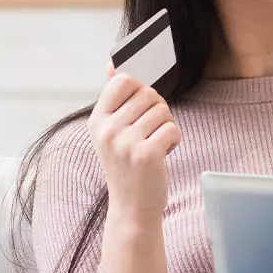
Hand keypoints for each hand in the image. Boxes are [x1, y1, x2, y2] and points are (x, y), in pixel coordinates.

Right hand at [88, 72, 179, 218]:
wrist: (131, 207)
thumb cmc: (125, 165)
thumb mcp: (110, 132)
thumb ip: (112, 98)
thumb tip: (112, 64)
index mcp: (97, 120)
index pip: (123, 80)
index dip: (139, 90)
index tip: (140, 110)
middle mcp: (108, 130)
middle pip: (148, 93)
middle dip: (158, 109)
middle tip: (151, 131)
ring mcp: (126, 143)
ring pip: (163, 110)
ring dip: (166, 125)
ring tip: (156, 143)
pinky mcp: (147, 154)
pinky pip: (172, 128)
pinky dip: (175, 139)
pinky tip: (164, 152)